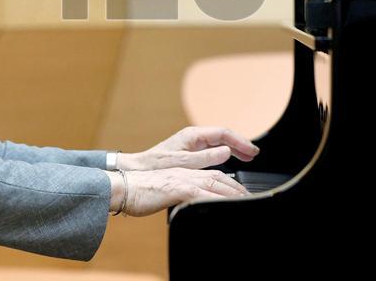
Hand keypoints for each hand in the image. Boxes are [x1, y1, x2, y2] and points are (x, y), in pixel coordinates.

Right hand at [108, 168, 249, 216]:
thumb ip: (180, 193)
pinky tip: (228, 204)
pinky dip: (219, 198)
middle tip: (252, 198)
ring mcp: (184, 178)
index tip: (242, 194)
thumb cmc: (140, 191)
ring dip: (234, 192)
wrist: (123, 186)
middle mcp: (187, 171)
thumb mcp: (165, 191)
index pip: (213, 175)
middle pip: (220, 177)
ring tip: (247, 201)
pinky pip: (205, 193)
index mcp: (183, 171)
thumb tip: (190, 202)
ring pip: (217, 182)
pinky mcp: (180, 187)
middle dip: (238, 188)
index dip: (230, 184)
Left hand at [117, 126, 258, 171]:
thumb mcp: (182, 163)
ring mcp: (191, 145)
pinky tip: (230, 162)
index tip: (253, 151)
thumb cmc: (154, 167)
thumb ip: (204, 158)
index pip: (223, 133)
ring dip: (233, 149)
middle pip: (223, 136)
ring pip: (218, 144)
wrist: (135, 172)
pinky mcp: (188, 154)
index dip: (240, 141)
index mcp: (192, 136)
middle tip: (254, 155)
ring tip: (247, 158)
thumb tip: (226, 152)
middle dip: (240, 144)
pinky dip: (224, 155)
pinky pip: (212, 151)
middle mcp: (193, 138)